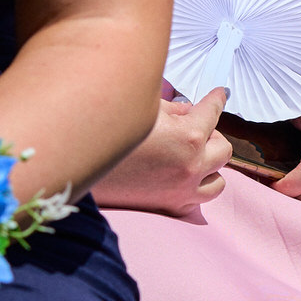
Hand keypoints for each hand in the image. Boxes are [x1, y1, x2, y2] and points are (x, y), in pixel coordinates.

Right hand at [90, 88, 231, 216]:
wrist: (77, 168)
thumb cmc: (109, 131)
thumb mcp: (145, 109)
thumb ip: (174, 109)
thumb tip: (189, 110)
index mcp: (189, 136)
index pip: (214, 110)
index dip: (217, 98)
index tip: (219, 93)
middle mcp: (193, 165)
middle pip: (223, 148)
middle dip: (211, 135)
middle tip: (193, 128)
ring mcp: (184, 190)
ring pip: (219, 179)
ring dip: (210, 165)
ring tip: (190, 155)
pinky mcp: (171, 207)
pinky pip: (199, 199)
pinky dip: (197, 186)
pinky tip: (182, 177)